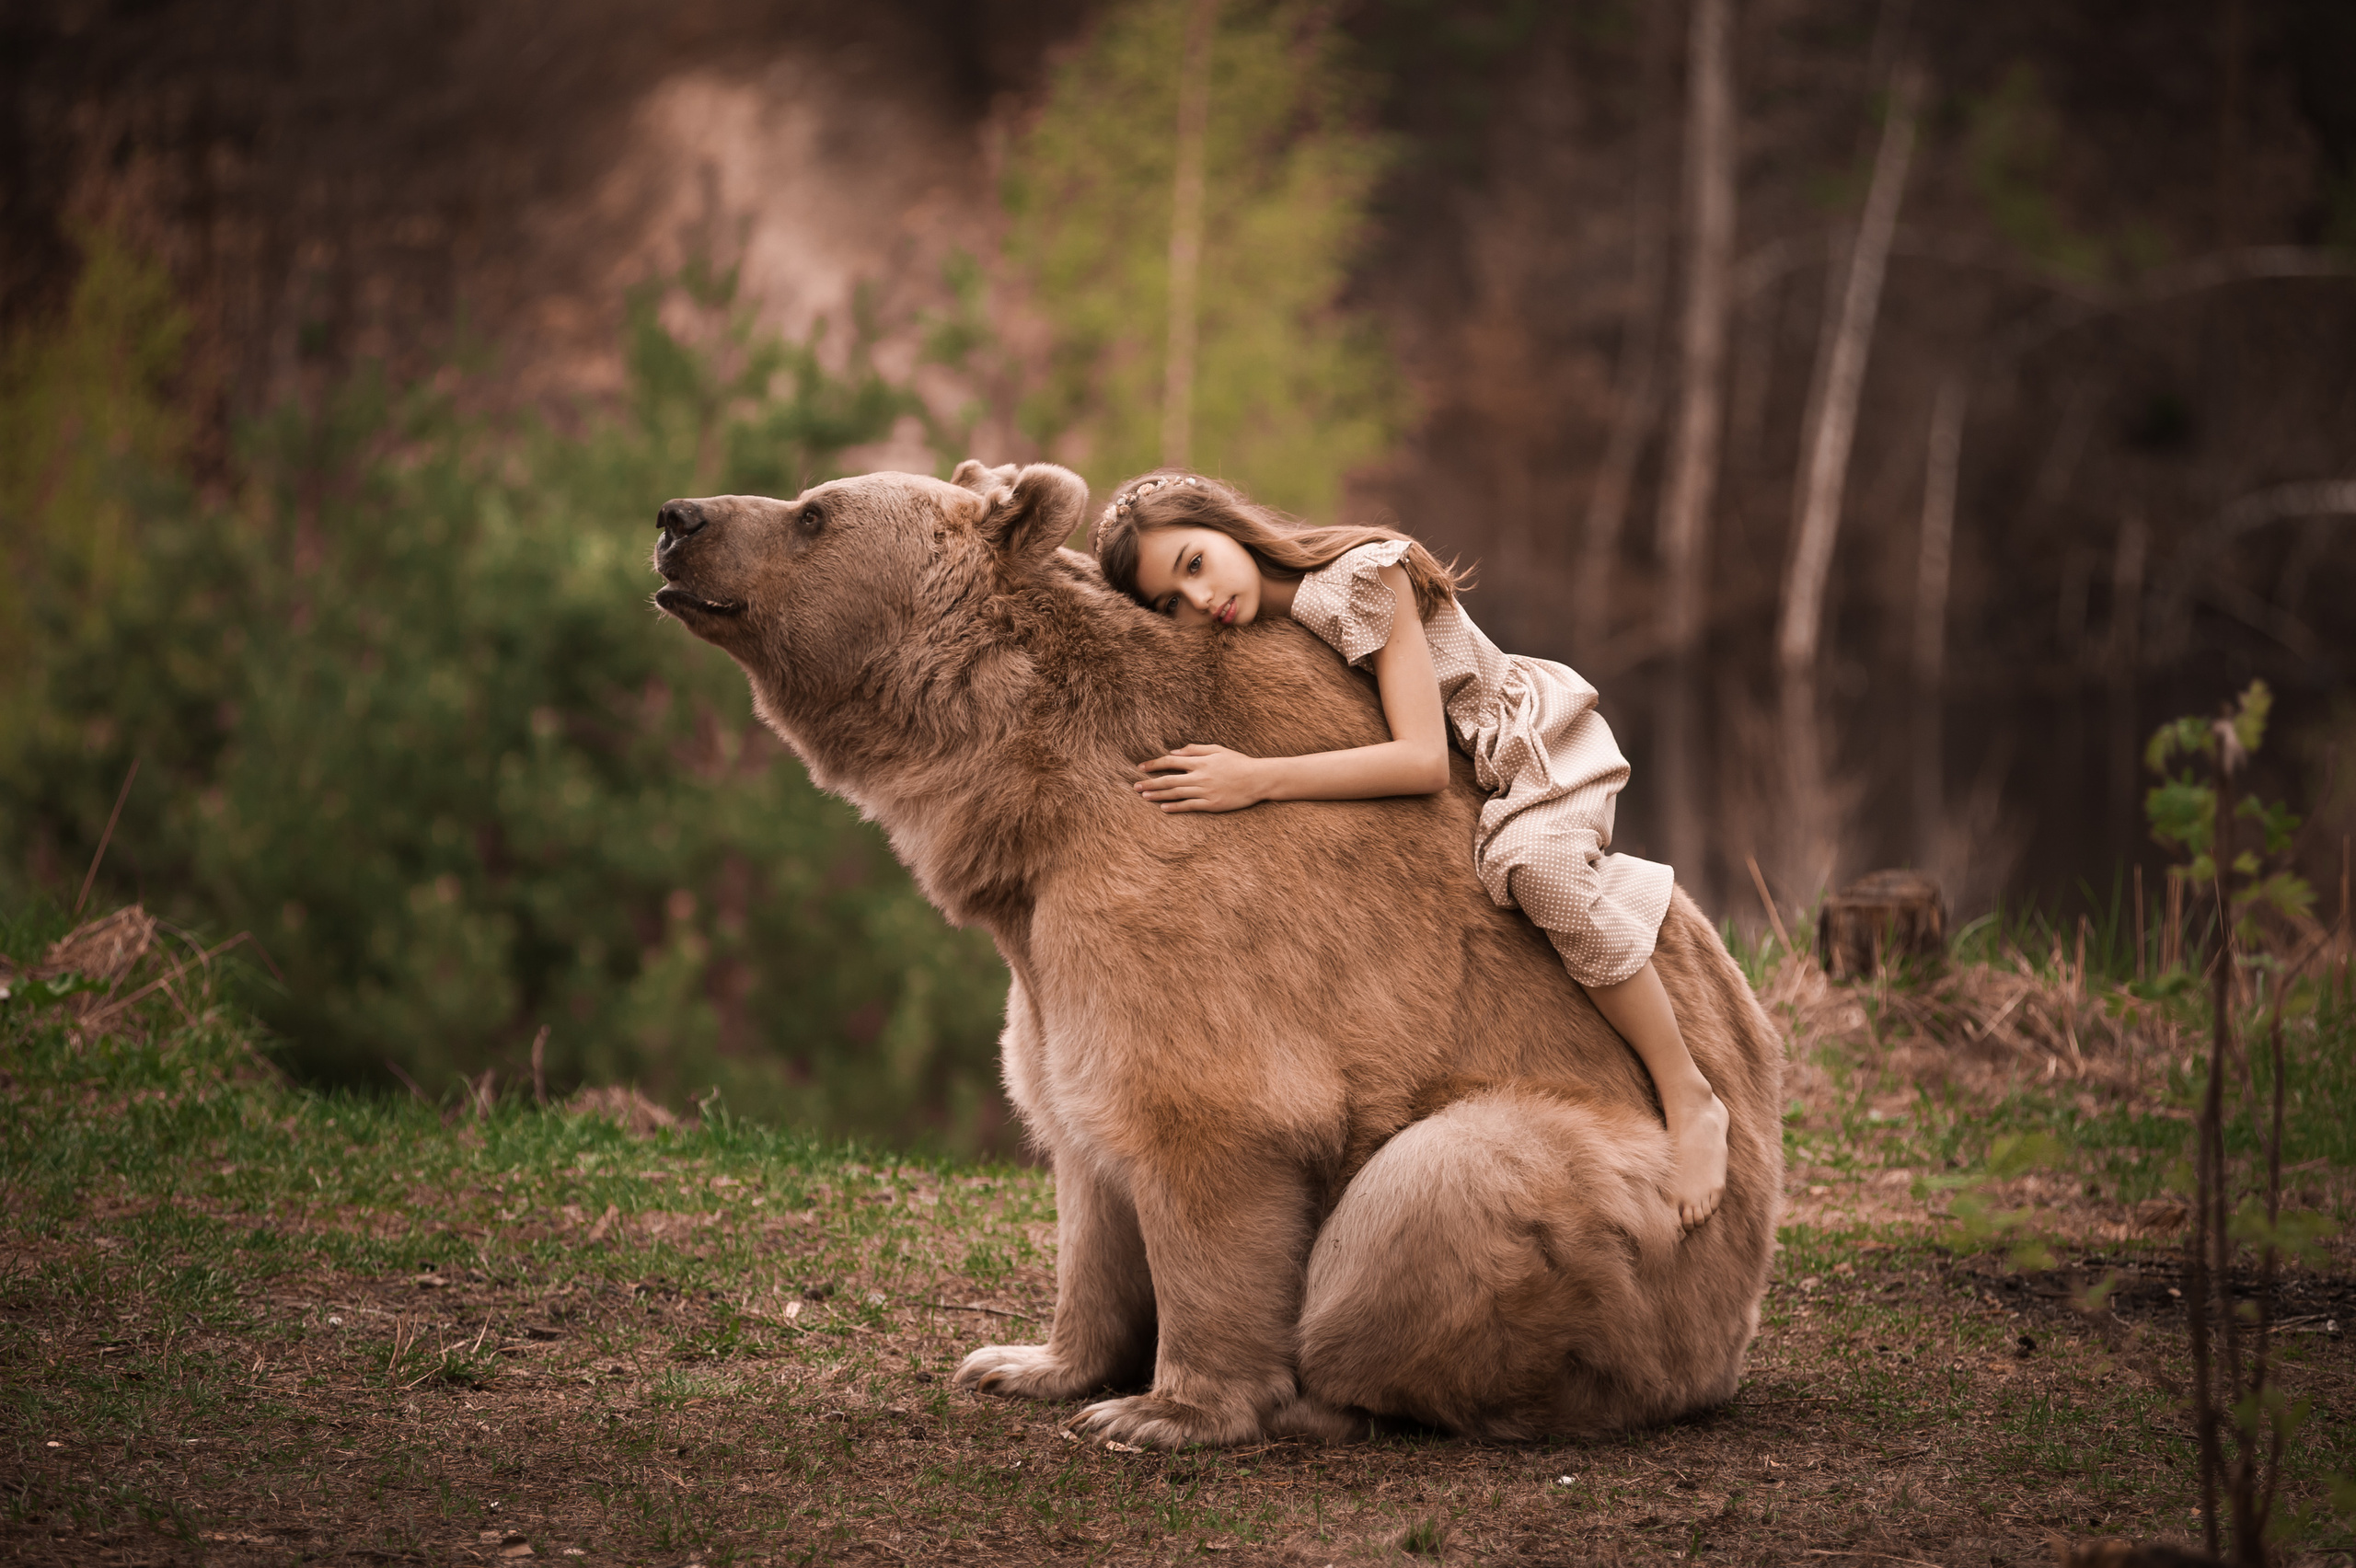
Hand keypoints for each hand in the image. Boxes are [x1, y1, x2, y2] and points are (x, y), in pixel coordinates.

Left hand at [1133, 744, 1268, 812]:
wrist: (1258, 779)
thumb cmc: (1239, 762)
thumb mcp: (1218, 750)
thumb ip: (1196, 750)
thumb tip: (1175, 751)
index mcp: (1200, 761)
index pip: (1171, 762)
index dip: (1154, 764)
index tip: (1141, 767)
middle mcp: (1200, 776)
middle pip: (1169, 780)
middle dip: (1150, 782)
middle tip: (1135, 786)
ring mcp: (1205, 791)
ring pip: (1176, 793)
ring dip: (1158, 795)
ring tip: (1144, 796)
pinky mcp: (1211, 804)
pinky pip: (1189, 806)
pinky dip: (1175, 807)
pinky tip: (1163, 808)